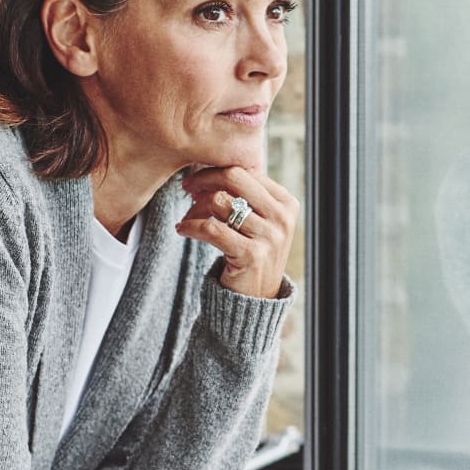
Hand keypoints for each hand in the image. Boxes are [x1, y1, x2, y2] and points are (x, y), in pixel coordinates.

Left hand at [177, 166, 298, 298]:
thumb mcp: (258, 222)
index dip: (217, 172)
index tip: (198, 181)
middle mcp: (282, 217)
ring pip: (219, 202)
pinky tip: (182, 229)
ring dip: (196, 207)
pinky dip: (191, 226)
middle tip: (187, 188)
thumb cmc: (252, 253)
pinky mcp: (252, 255)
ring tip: (188, 217)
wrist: (255, 300)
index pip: (247, 171)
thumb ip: (245, 196)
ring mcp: (270, 236)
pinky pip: (212, 229)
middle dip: (205, 180)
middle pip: (234, 178)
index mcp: (286, 203)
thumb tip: (208, 169)